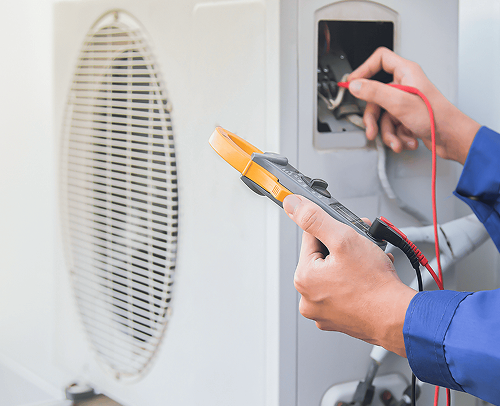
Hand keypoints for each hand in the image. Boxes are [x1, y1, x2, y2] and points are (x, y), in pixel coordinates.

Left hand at [283, 194, 416, 356]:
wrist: (399, 317)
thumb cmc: (375, 284)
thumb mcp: (343, 239)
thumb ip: (315, 218)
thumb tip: (292, 204)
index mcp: (303, 278)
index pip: (311, 238)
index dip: (333, 230)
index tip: (348, 232)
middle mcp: (308, 298)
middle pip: (323, 257)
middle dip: (344, 247)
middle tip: (363, 247)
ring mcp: (324, 312)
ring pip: (334, 274)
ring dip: (352, 263)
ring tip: (370, 263)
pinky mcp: (339, 320)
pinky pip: (343, 292)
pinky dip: (355, 282)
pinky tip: (369, 279)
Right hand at [348, 47, 479, 163]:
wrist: (451, 138)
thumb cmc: (436, 117)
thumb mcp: (400, 103)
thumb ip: (374, 92)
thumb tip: (355, 85)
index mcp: (406, 73)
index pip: (380, 60)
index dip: (364, 69)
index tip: (353, 83)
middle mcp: (405, 85)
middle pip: (376, 96)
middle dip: (374, 118)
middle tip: (372, 128)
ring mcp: (405, 102)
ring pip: (383, 115)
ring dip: (388, 132)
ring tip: (396, 140)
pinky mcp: (407, 117)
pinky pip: (392, 125)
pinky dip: (397, 136)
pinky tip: (405, 140)